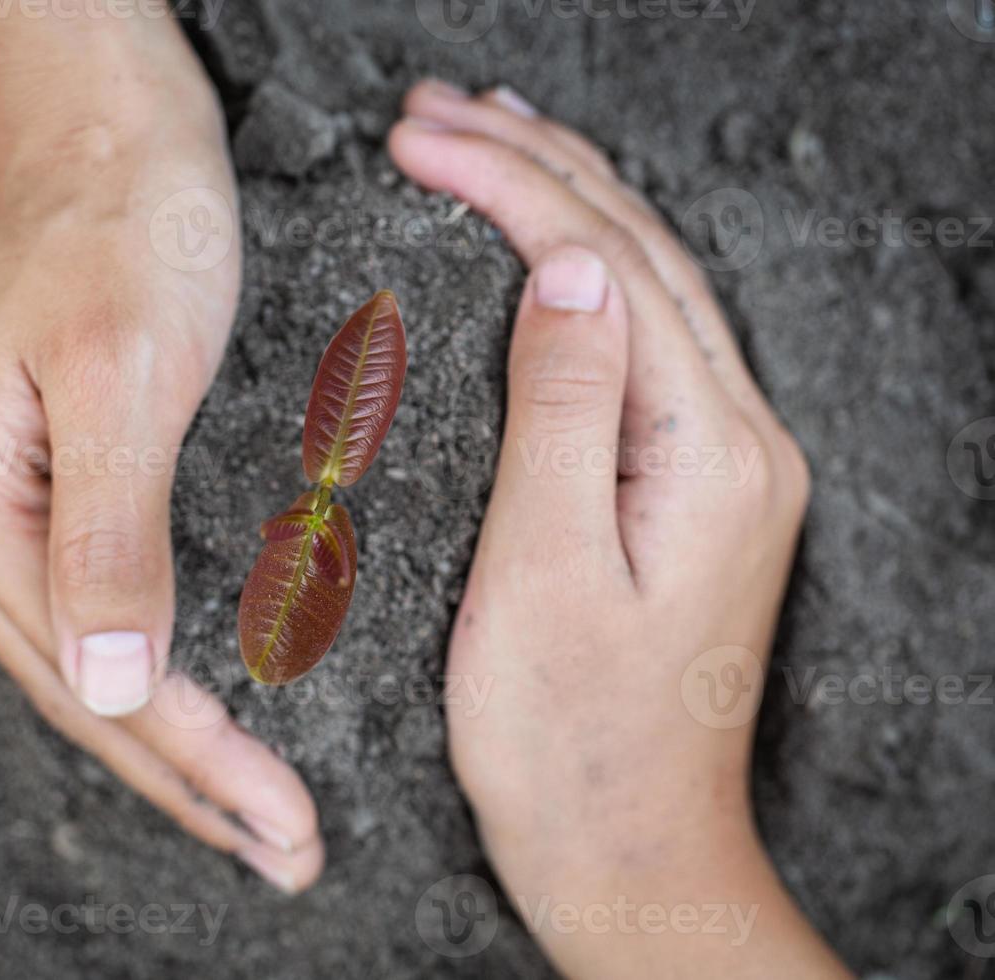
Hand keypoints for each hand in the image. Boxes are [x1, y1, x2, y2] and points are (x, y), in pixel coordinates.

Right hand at [0, 9, 321, 892]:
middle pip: (76, 680)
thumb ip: (111, 534)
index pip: (90, 668)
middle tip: (282, 850)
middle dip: (186, 776)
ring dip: (167, 737)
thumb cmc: (117, 209)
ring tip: (247, 810)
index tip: (282, 825)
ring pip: (79, 649)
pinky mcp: (26, 460)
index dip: (194, 758)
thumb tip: (109, 687)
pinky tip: (186, 702)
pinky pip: (84, 594)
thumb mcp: (124, 369)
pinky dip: (145, 663)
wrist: (90, 100)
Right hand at [389, 81, 847, 974]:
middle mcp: (740, 441)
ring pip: (649, 287)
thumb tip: (570, 270)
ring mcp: (724, 463)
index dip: (512, 188)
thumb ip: (567, 414)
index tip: (419, 138)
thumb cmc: (568, 739)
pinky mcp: (691, 487)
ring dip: (568, 200)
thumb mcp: (543, 575)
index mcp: (710, 453)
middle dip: (538, 165)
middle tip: (438, 106)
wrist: (629, 850)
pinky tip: (550, 254)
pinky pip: (644, 340)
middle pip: (641, 256)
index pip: (606, 268)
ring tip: (493, 132)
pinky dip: (587, 274)